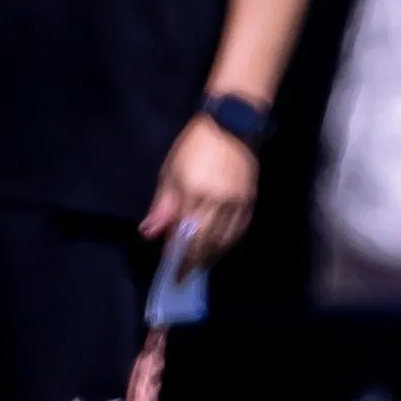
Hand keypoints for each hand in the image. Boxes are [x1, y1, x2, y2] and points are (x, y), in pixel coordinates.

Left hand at [142, 115, 258, 279]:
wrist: (231, 124)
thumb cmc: (194, 145)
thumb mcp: (170, 171)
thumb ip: (162, 205)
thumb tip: (150, 233)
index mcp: (194, 193)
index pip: (185, 235)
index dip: (180, 257)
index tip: (175, 274)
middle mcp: (218, 201)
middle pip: (207, 242)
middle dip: (196, 262)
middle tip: (187, 276)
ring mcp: (237, 201)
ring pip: (226, 239)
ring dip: (213, 255)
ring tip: (202, 264)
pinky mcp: (250, 199)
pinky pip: (240, 229)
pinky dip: (230, 242)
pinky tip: (221, 247)